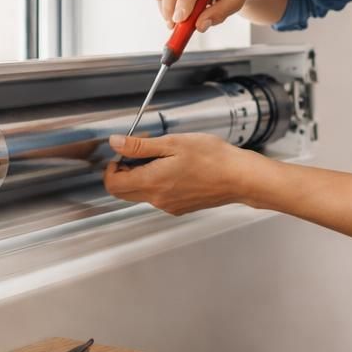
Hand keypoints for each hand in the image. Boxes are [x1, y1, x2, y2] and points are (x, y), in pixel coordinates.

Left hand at [101, 133, 250, 214]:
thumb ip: (139, 146)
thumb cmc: (212, 158)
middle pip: (124, 192)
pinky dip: (159, 182)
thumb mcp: (172, 143)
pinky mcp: (179, 208)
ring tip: (165, 157)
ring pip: (141, 193)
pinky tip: (177, 168)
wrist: (239, 178)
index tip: (123, 153)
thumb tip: (115, 143)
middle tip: (142, 152)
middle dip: (125, 171)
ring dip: (143, 175)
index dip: (112, 167)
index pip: (113, 184)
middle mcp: (157, 199)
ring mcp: (169, 206)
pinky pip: (158, 196)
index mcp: (152, 182)